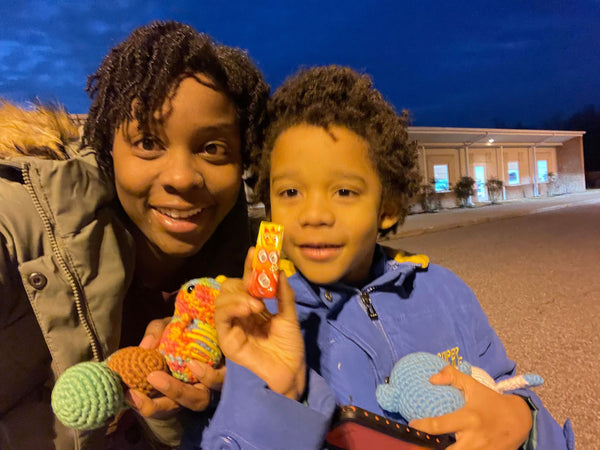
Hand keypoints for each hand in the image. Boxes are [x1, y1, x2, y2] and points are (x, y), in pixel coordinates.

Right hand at [126, 318, 225, 417]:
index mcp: (171, 383)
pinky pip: (218, 382)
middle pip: (174, 408)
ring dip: (179, 391)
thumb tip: (145, 346)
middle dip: (157, 405)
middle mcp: (190, 389)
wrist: (214, 319)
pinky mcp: (227, 375)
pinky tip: (193, 364)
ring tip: (162, 375)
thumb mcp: (167, 325)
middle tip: (146, 384)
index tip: (128, 394)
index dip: (142, 404)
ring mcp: (208, 385)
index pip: (155, 405)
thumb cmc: (185, 327)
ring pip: (197, 400)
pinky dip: (206, 376)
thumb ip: (155, 333)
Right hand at [215, 248, 305, 399]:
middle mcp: (240, 315)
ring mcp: (232, 327)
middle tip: (258, 279)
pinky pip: (221, 318)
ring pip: (222, 300)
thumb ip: (283, 295)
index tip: (255, 250)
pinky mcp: (227, 340)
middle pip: (230, 288)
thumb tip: (280, 270)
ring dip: (238, 295)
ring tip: (257, 302)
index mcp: (254, 308)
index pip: (246, 282)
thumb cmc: (289, 349)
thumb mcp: (290, 317)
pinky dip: (233, 308)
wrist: (291, 375)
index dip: (249, 266)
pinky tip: (249, 308)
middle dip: (243, 279)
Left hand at [410, 365, 531, 449]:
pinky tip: (449, 448)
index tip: (412, 426)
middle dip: (431, 449)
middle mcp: (474, 438)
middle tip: (418, 445)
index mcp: (468, 418)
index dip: (422, 427)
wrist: (520, 420)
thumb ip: (452, 376)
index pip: (439, 425)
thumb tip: (431, 378)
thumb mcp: (473, 386)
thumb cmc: (491, 402)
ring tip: (429, 447)